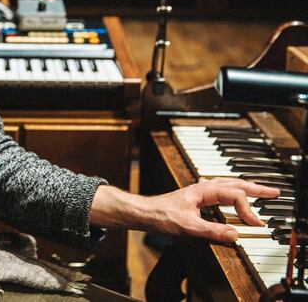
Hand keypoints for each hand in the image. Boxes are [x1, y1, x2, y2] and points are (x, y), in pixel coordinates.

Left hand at [144, 177, 279, 242]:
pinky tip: (231, 195)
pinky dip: (232, 191)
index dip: (248, 210)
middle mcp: (203, 187)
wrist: (144, 212)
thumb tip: (235, 234)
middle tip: (274, 192)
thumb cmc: (161, 215)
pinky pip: (219, 190)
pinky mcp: (196, 197)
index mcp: (204, 190)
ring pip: (228, 184)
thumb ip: (212, 230)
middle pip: (235, 183)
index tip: (255, 224)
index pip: (235, 195)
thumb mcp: (189, 226)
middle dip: (256, 188)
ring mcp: (200, 191)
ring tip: (259, 191)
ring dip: (245, 188)